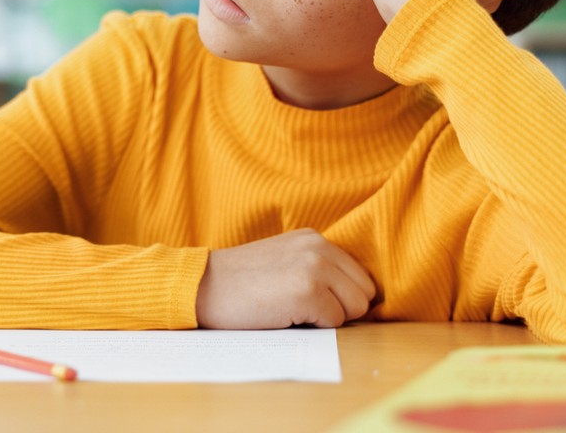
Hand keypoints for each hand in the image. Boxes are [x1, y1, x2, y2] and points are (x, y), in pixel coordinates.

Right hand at [195, 228, 375, 328]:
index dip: (341, 297)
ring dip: (328, 318)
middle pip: (363, 293)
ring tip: (292, 309)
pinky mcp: (307, 292)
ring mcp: (314, 268)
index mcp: (314, 238)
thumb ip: (317, 267)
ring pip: (354, 309)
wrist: (202, 286)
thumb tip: (356, 298)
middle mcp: (319, 247)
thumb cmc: (241, 282)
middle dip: (340, 309)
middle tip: (302, 309)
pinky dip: (312, 327)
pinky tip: (284, 315)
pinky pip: (334, 322)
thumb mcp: (284, 258)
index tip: (314, 302)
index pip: (360, 276)